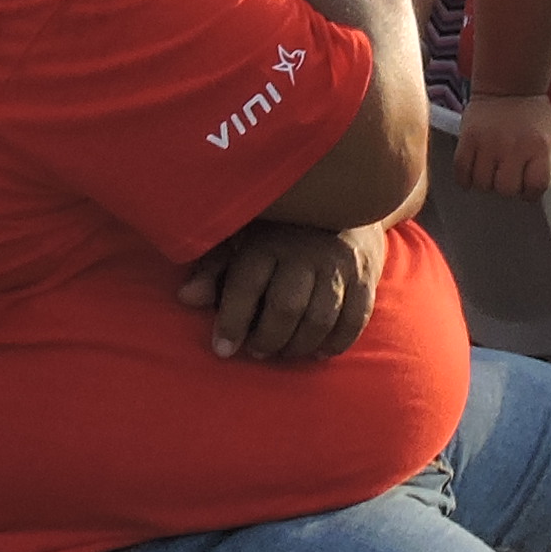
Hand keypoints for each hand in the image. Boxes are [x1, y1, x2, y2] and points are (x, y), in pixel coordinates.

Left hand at [177, 218, 380, 360]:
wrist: (342, 198)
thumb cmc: (280, 229)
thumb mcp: (241, 240)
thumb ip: (214, 269)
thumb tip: (185, 298)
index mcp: (267, 240)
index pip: (246, 285)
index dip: (231, 322)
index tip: (222, 349)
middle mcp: (305, 250)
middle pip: (286, 308)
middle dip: (268, 339)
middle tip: (257, 351)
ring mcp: (339, 264)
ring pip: (320, 319)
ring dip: (299, 346)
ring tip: (284, 353)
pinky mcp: (365, 276)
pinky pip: (354, 320)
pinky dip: (335, 344)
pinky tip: (317, 351)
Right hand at [455, 90, 550, 197]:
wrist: (508, 87)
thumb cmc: (537, 118)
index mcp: (540, 145)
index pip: (536, 185)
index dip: (533, 192)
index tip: (530, 188)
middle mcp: (514, 144)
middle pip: (506, 189)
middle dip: (509, 188)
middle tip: (510, 178)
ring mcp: (488, 141)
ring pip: (483, 183)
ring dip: (488, 183)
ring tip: (494, 172)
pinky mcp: (468, 138)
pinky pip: (461, 171)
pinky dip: (466, 178)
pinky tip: (475, 172)